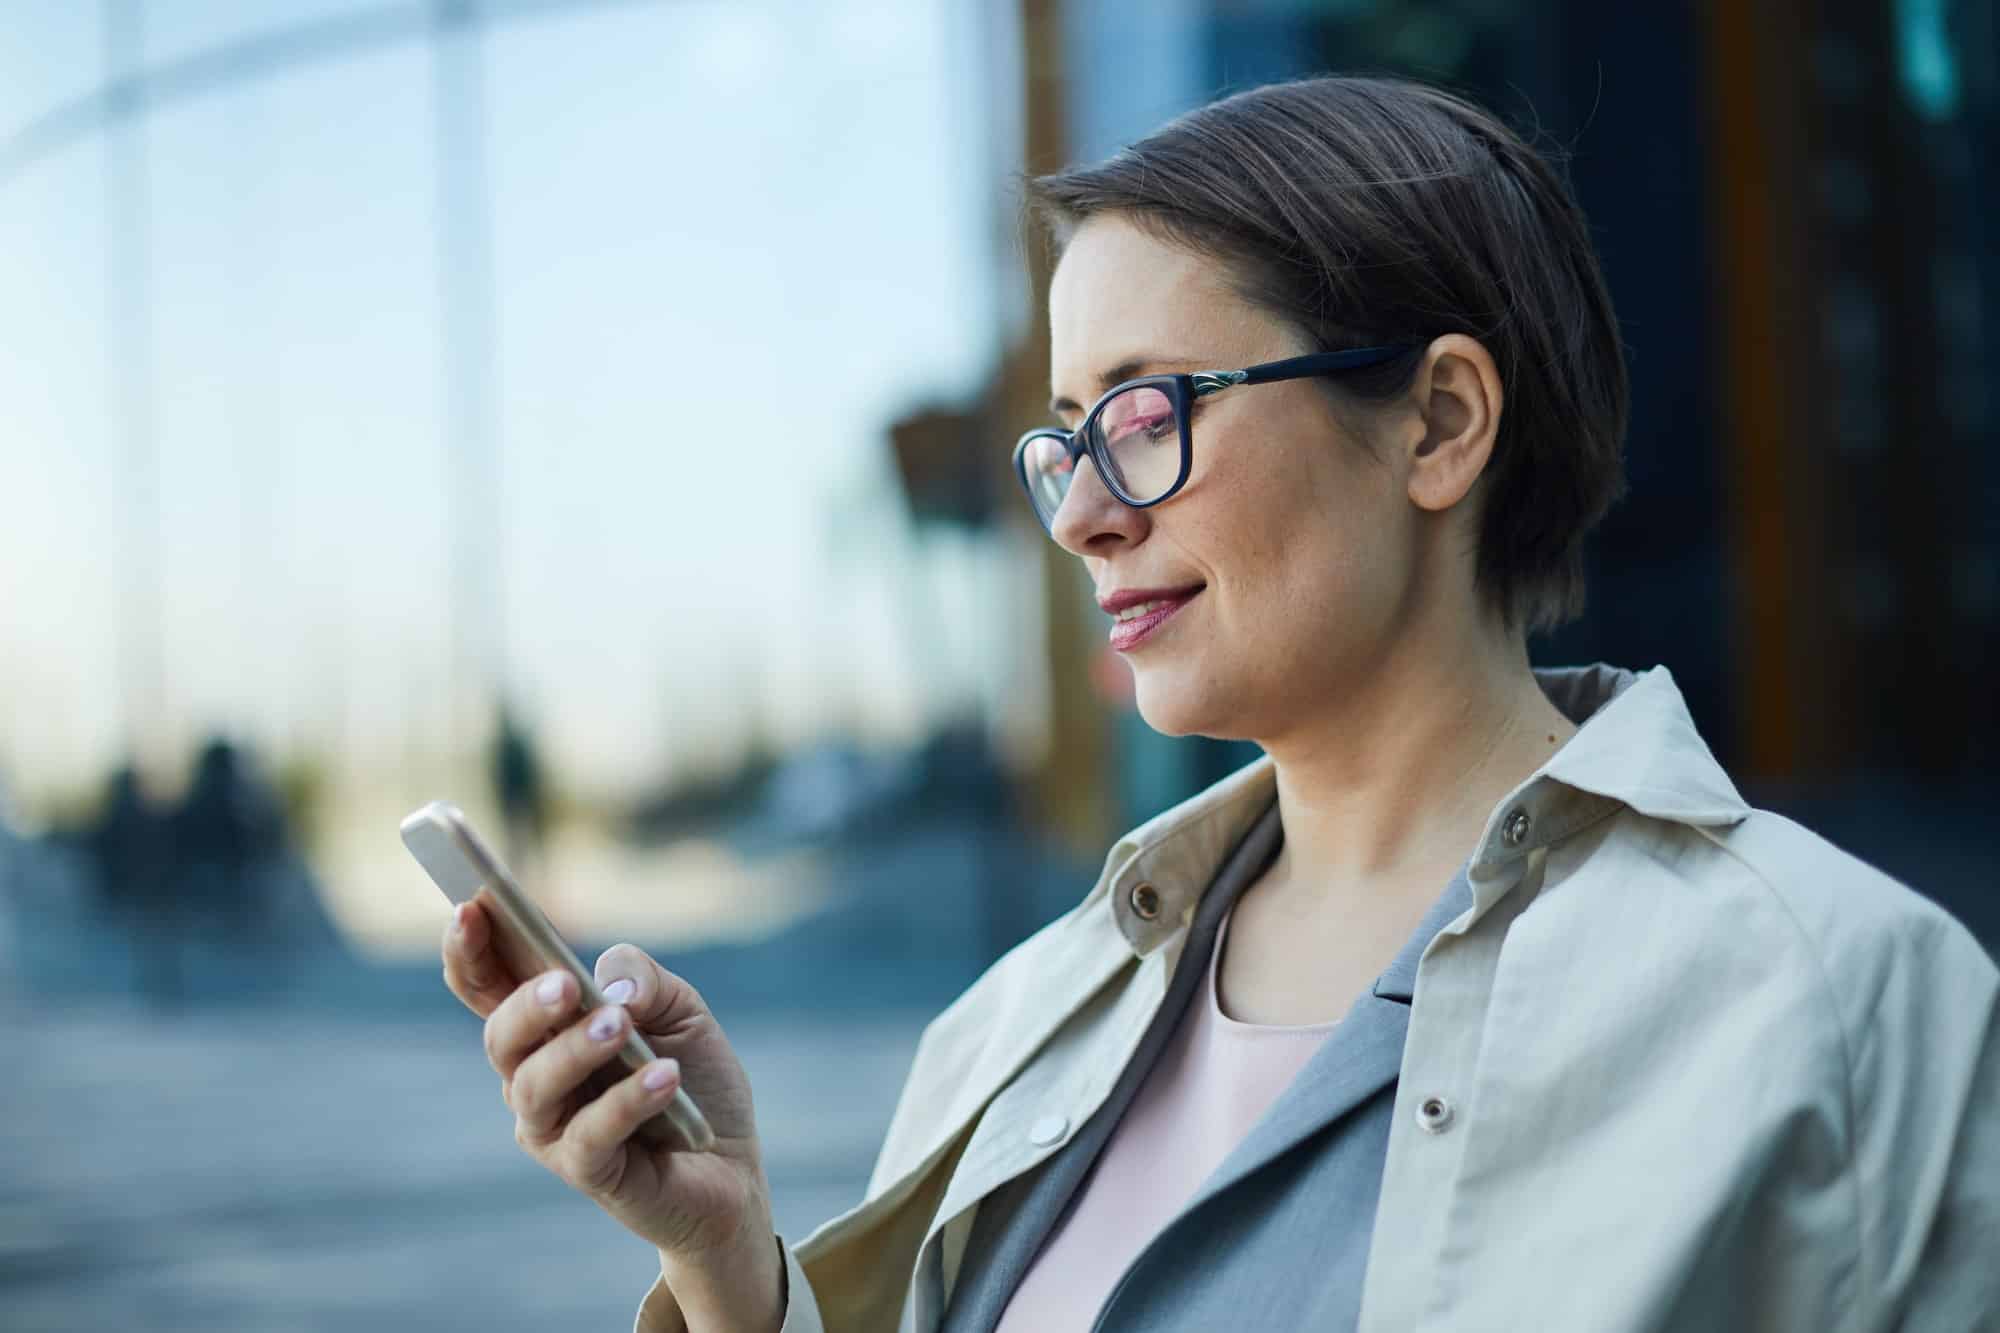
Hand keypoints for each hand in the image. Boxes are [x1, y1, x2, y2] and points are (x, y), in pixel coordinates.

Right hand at [441, 901, 782, 1306]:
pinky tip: (665, 1077)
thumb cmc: (693, 1076)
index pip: (488, 985)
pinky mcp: (589, 1172)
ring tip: (619, 1025)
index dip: (469, 949)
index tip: (469, 906)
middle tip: (564, 983)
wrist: (731, 1164)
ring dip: (575, 1050)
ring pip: (535, 1086)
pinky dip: (627, 1101)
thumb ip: (644, 979)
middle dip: (525, 1005)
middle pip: (500, 1036)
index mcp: (547, 1027)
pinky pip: (591, 1136)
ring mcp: (554, 1129)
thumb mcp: (682, 1009)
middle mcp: (534, 1077)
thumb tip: (612, 986)